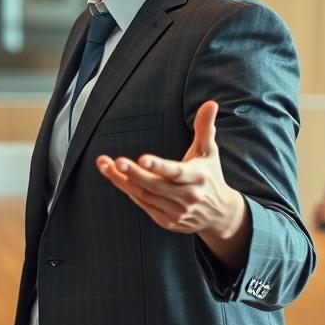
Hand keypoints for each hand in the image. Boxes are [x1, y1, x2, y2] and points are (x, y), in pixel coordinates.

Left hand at [97, 100, 249, 269]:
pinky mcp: (167, 221)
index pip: (175, 172)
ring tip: (105, 165)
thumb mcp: (209, 152)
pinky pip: (143, 205)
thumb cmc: (211, 176)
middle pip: (154, 185)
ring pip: (144, 196)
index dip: (158, 166)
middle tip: (116, 161)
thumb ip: (205, 127)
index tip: (142, 158)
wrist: (219, 214)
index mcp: (197, 177)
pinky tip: (116, 178)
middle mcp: (187, 196)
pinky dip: (129, 191)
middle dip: (133, 173)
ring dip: (122, 181)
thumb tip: (211, 103)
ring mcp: (177, 212)